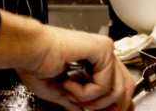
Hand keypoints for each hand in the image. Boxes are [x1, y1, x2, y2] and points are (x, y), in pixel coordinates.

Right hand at [0, 11, 133, 110]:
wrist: (29, 51)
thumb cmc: (36, 64)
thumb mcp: (61, 92)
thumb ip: (79, 101)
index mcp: (95, 61)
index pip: (121, 85)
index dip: (118, 105)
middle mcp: (102, 54)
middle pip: (126, 88)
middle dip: (110, 107)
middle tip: (86, 108)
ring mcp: (104, 50)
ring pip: (118, 90)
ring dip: (91, 101)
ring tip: (71, 93)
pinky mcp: (103, 49)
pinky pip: (105, 84)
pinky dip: (86, 92)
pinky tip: (68, 82)